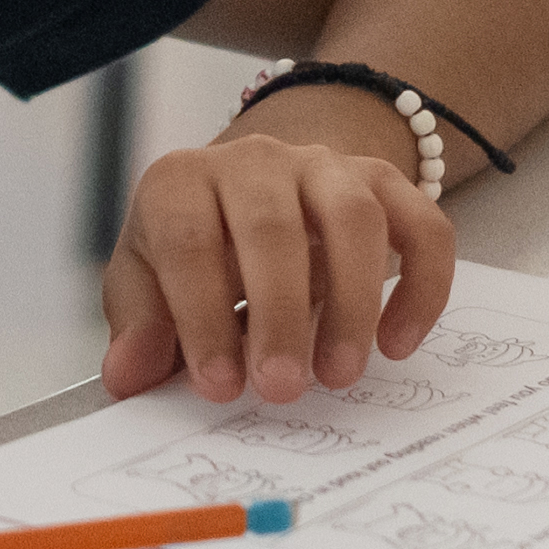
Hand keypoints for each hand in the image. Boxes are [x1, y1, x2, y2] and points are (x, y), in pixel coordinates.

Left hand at [103, 101, 455, 403]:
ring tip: (339, 374)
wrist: (250, 190)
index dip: (202, 317)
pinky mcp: (383, 183)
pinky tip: (397, 343)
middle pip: (271, 226)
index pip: (188, 240)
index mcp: (180, 183)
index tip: (219, 385)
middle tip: (282, 388)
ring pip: (353, 216)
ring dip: (352, 301)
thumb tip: (127, 376)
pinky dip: (421, 285)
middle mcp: (253, 161)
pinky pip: (422, 224)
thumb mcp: (148, 282)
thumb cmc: (193, 248)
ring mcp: (324, 166)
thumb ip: (140, 328)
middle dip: (278, 314)